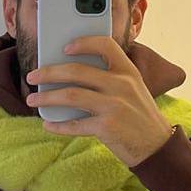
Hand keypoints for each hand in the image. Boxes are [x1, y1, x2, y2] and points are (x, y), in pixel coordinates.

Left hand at [24, 35, 173, 166]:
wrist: (158, 147)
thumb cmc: (141, 117)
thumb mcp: (134, 90)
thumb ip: (112, 79)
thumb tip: (71, 75)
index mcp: (128, 71)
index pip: (105, 45)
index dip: (83, 43)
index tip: (65, 48)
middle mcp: (121, 85)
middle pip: (76, 71)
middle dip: (49, 73)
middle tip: (32, 77)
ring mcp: (114, 106)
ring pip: (70, 95)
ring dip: (46, 97)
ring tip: (33, 99)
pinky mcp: (106, 127)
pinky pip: (74, 124)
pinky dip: (58, 125)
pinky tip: (48, 124)